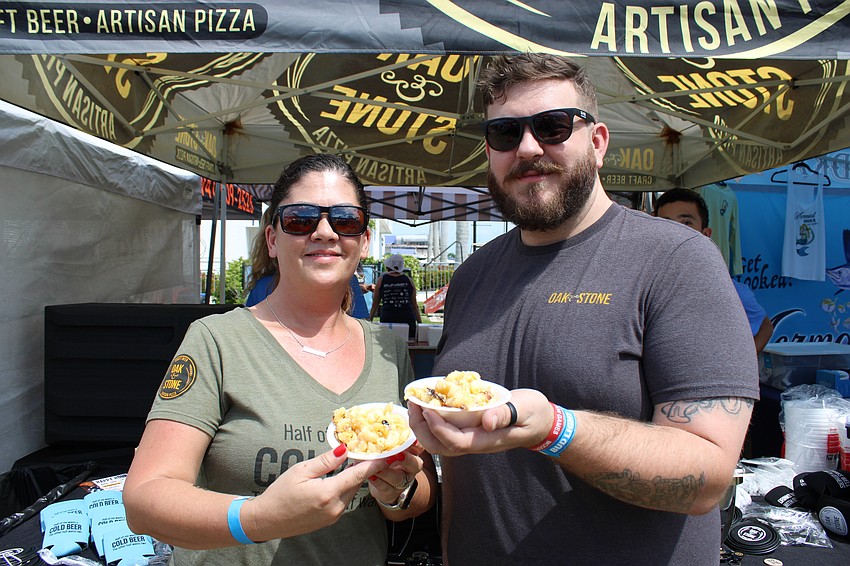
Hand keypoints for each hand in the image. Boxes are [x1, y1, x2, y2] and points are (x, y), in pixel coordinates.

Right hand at [245, 446, 387, 539]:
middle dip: (362, 469)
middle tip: (366, 452)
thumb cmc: (280, 493)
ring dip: (353, 479)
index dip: (373, 464)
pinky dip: (345, 488)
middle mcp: (334, 507)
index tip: (385, 455)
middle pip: (356, 484)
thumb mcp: (301, 471)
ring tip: (351, 463)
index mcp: (327, 493)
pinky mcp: (330, 520)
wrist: (267, 520)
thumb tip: (344, 449)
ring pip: (351, 492)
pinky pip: (344, 501)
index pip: (357, 476)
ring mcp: (333, 516)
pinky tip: (339, 479)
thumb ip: (325, 461)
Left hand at [367, 443, 424, 506]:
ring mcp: (402, 482)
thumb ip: (389, 438)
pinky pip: (386, 488)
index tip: (411, 440)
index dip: (416, 444)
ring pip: (398, 478)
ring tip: (377, 466)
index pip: (419, 447)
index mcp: (412, 454)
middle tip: (396, 454)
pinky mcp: (391, 492)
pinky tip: (371, 475)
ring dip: (386, 471)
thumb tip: (378, 420)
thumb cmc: (386, 461)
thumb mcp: (390, 447)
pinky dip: (377, 481)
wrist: (383, 485)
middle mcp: (410, 468)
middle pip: (415, 464)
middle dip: (406, 459)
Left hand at [407, 389, 553, 455]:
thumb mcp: (525, 410)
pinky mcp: (470, 431)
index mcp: (487, 440)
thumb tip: (487, 421)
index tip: (427, 409)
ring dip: (423, 426)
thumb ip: (506, 414)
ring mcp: (472, 439)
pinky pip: (446, 432)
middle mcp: (476, 443)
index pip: (455, 442)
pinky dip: (432, 421)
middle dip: (422, 429)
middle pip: (441, 447)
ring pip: (440, 442)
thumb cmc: (534, 415)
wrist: (542, 422)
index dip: (438, 428)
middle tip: (413, 406)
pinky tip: (427, 405)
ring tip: (415, 405)